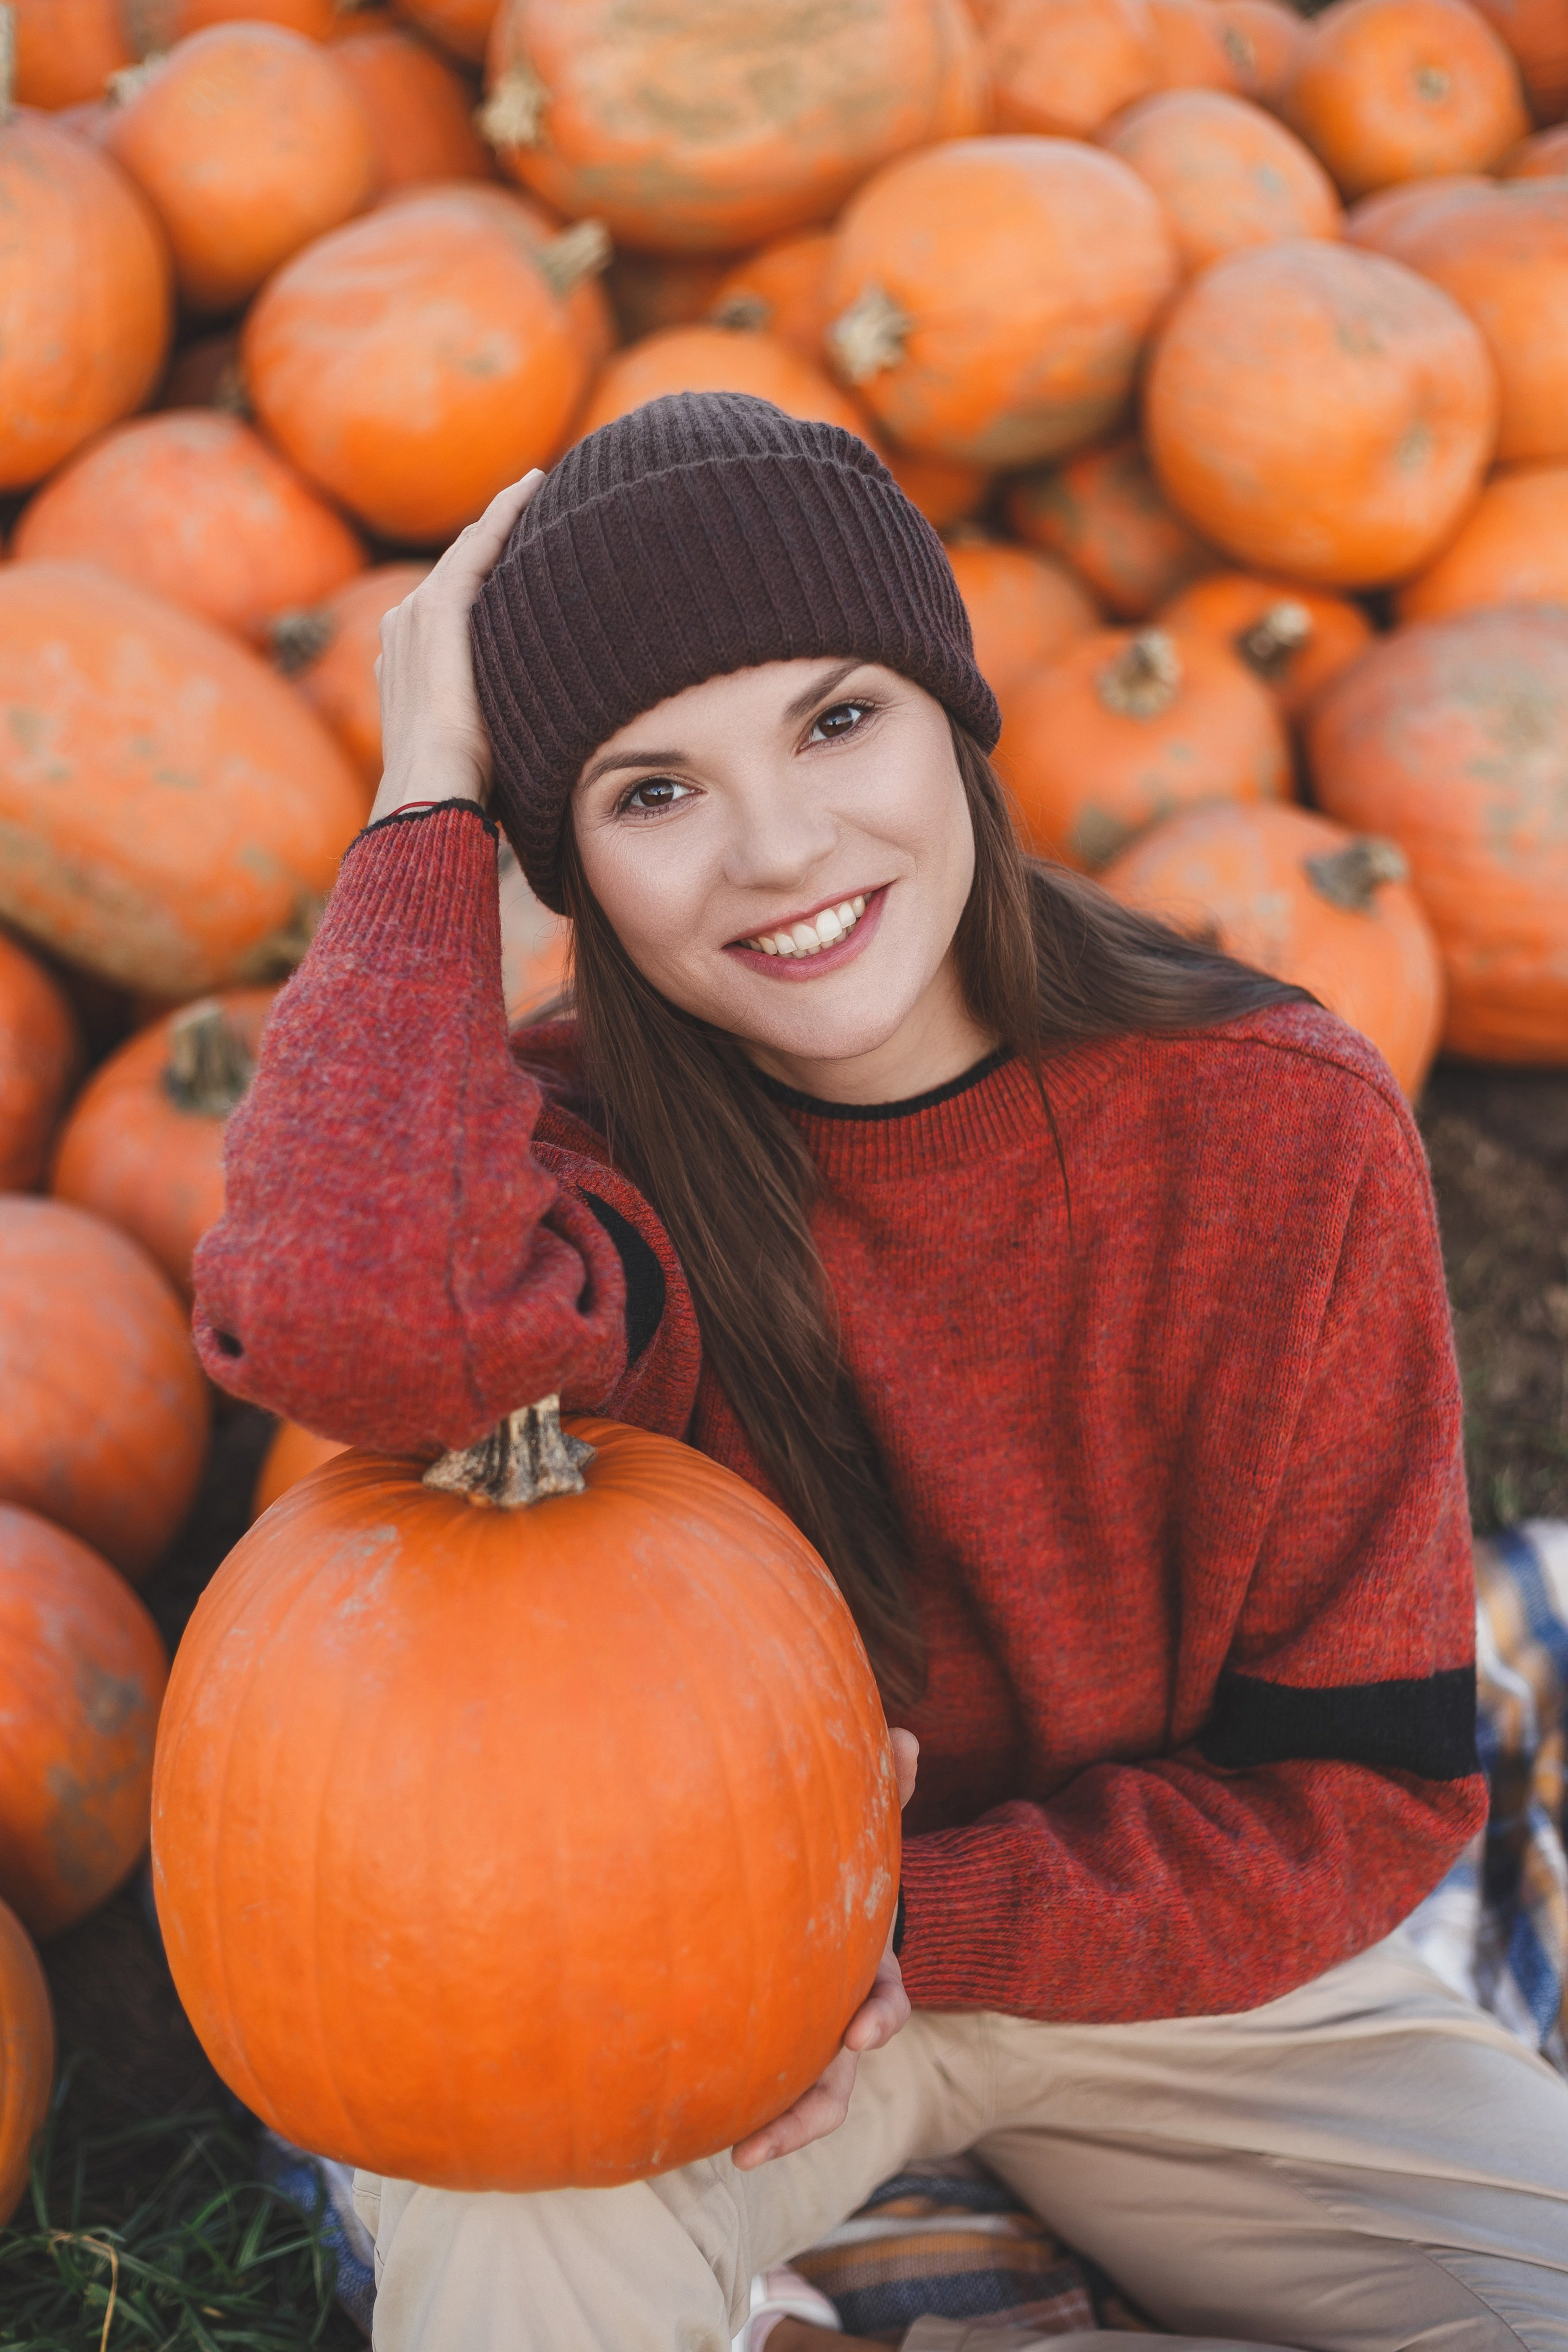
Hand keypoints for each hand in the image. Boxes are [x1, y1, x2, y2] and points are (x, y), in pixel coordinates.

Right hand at [369, 470, 542, 823]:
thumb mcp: (476, 744)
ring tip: (538, 488)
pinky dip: (504, 514)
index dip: (487, 571)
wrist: (433, 784)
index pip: (455, 602)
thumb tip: (537, 738)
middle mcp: (404, 626)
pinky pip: (478, 546)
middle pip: (460, 567)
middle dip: (495, 534)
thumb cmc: (459, 785)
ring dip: (503, 515)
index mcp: (408, 659)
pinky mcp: (439, 608)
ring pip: (470, 549)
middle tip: (534, 501)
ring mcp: (417, 614)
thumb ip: (493, 722)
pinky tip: (532, 490)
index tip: (521, 551)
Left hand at [731, 1728, 918, 2171]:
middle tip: (775, 2136)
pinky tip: (696, 2126)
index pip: (885, 1999)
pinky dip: (741, 2107)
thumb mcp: (862, 1829)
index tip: (864, 2034)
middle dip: (813, 2108)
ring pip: (805, 2098)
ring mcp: (809, 2038)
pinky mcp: (769, 2043)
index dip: (880, 2017)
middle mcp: (843, 2015)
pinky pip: (760, 2085)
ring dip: (779, 2128)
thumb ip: (883, 1788)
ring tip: (740, 2154)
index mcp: (868, 1966)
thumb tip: (904, 1736)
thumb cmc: (839, 1863)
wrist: (816, 1894)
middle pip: (840, 2076)